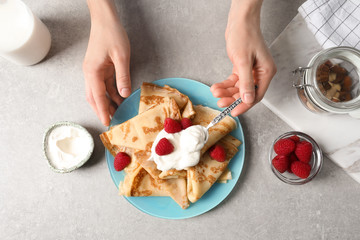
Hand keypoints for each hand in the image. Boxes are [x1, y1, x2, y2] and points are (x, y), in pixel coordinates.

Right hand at [83, 0, 130, 125]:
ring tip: (117, 113)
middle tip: (112, 122)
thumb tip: (124, 94)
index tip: (106, 123)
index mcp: (92, 72)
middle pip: (94, 98)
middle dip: (102, 110)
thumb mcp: (121, 57)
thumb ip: (123, 77)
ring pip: (98, 92)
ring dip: (107, 103)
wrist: (105, 20)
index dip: (102, 111)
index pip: (97, 97)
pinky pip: (104, 85)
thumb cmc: (112, 34)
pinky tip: (119, 99)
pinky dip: (110, 93)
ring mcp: (94, 71)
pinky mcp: (99, 68)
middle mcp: (90, 73)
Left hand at [210, 0, 275, 116]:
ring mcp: (251, 71)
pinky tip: (217, 86)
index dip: (244, 105)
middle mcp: (260, 74)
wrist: (239, 22)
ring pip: (238, 88)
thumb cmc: (245, 36)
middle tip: (220, 103)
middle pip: (246, 93)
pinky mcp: (242, 68)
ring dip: (226, 91)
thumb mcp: (243, 61)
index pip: (256, 95)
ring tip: (215, 92)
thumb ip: (246, 82)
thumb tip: (247, 100)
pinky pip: (234, 81)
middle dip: (232, 98)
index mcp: (266, 72)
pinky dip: (225, 84)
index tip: (234, 112)